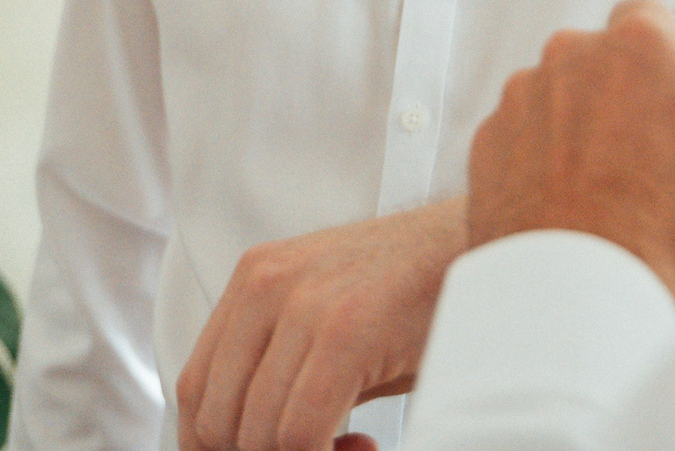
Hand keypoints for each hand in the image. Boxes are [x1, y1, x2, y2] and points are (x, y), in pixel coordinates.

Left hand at [175, 198, 466, 450]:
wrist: (479, 244)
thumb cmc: (415, 292)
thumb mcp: (326, 318)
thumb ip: (281, 364)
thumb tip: (252, 439)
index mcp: (254, 280)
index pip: (195, 387)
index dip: (214, 444)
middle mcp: (266, 285)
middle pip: (217, 416)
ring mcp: (302, 305)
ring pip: (257, 432)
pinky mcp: (344, 331)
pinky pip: (300, 432)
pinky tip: (364, 446)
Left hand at [466, 0, 674, 308]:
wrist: (579, 292)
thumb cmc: (671, 225)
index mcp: (639, 42)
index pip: (653, 16)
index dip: (667, 54)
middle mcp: (571, 51)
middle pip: (601, 56)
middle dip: (622, 90)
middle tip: (646, 152)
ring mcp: (522, 93)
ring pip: (560, 94)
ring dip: (580, 124)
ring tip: (605, 188)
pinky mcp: (487, 137)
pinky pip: (523, 134)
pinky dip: (542, 158)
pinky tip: (567, 202)